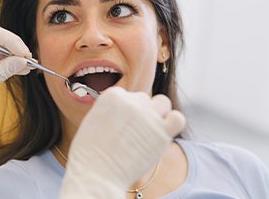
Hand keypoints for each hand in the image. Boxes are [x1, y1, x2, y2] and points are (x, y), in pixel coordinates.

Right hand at [60, 87, 185, 198]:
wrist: (96, 173)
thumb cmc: (90, 152)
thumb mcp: (93, 120)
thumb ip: (111, 110)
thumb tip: (125, 112)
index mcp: (112, 95)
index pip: (126, 95)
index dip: (124, 111)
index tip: (120, 124)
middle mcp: (132, 102)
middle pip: (143, 99)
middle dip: (139, 113)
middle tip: (132, 133)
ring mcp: (148, 116)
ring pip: (163, 103)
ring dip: (158, 113)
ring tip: (149, 130)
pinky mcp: (162, 132)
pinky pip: (177, 119)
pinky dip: (173, 123)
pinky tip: (162, 134)